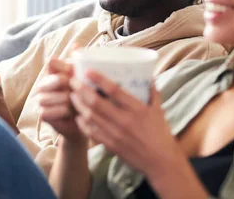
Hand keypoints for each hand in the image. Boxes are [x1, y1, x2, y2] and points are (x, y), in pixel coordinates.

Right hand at [37, 58, 84, 142]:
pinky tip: (71, 112)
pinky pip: (53, 110)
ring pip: (57, 96)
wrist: (81, 122)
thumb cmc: (82, 97)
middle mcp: (43, 84)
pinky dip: (65, 112)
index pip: (52, 62)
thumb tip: (76, 44)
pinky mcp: (42, 114)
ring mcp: (40, 99)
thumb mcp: (82, 77)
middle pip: (56, 79)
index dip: (65, 67)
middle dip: (71, 86)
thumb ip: (77, 62)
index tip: (76, 73)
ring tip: (77, 103)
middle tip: (79, 91)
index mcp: (52, 72)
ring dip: (71, 101)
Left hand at [69, 70, 184, 177]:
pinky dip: (82, 123)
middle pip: (96, 103)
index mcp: (137, 109)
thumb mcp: (159, 110)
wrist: (161, 162)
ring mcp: (116, 134)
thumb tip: (149, 75)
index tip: (87, 71)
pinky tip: (79, 115)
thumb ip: (153, 92)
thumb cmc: (161, 134)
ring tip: (72, 96)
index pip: (115, 91)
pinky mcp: (110, 145)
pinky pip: (91, 132)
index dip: (99, 80)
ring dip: (78, 104)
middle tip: (72, 81)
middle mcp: (124, 120)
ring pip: (90, 116)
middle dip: (81, 90)